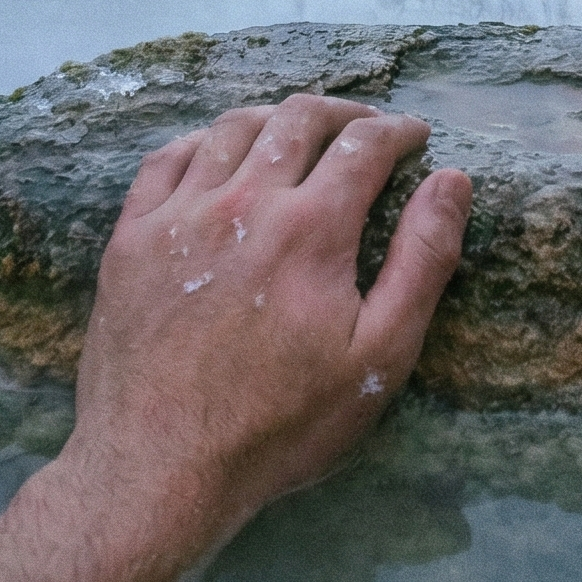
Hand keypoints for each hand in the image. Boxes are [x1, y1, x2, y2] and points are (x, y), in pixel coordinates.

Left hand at [0, 95, 471, 581]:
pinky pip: (166, 159)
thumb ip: (422, 261)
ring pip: (231, 128)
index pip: (365, 145)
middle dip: (343, 113)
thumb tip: (451, 181)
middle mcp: (244, 201)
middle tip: (365, 126)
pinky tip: (216, 155)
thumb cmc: (281, 425)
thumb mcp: (378, 356)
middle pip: (298, 119)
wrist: (157, 468)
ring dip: (276, 118)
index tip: (415, 136)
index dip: (399, 131)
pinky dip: (203, 141)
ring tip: (297, 131)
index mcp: (311, 227)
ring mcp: (178, 215)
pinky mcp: (130, 238)